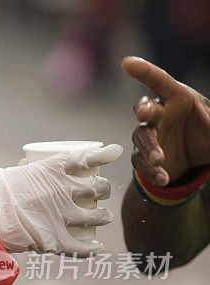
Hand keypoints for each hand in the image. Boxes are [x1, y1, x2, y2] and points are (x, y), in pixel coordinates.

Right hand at [0, 145, 122, 255]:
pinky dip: (91, 248)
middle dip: (103, 189)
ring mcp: (63, 216)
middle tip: (101, 191)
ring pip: (95, 216)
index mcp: (52, 169)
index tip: (115, 152)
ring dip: (103, 216)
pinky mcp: (56, 240)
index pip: (87, 158)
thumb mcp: (11, 171)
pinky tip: (97, 248)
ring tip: (104, 217)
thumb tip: (26, 165)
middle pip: (96, 187)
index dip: (105, 155)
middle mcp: (63, 190)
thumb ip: (23, 170)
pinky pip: (81, 246)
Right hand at [122, 56, 209, 185]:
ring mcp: (150, 134)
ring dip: (149, 148)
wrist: (196, 159)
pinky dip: (151, 170)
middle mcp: (160, 113)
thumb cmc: (206, 133)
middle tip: (145, 116)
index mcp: (178, 98)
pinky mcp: (143, 155)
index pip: (158, 80)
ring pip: (141, 137)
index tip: (127, 63)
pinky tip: (163, 177)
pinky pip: (140, 161)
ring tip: (160, 160)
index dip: (143, 71)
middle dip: (143, 110)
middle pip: (145, 108)